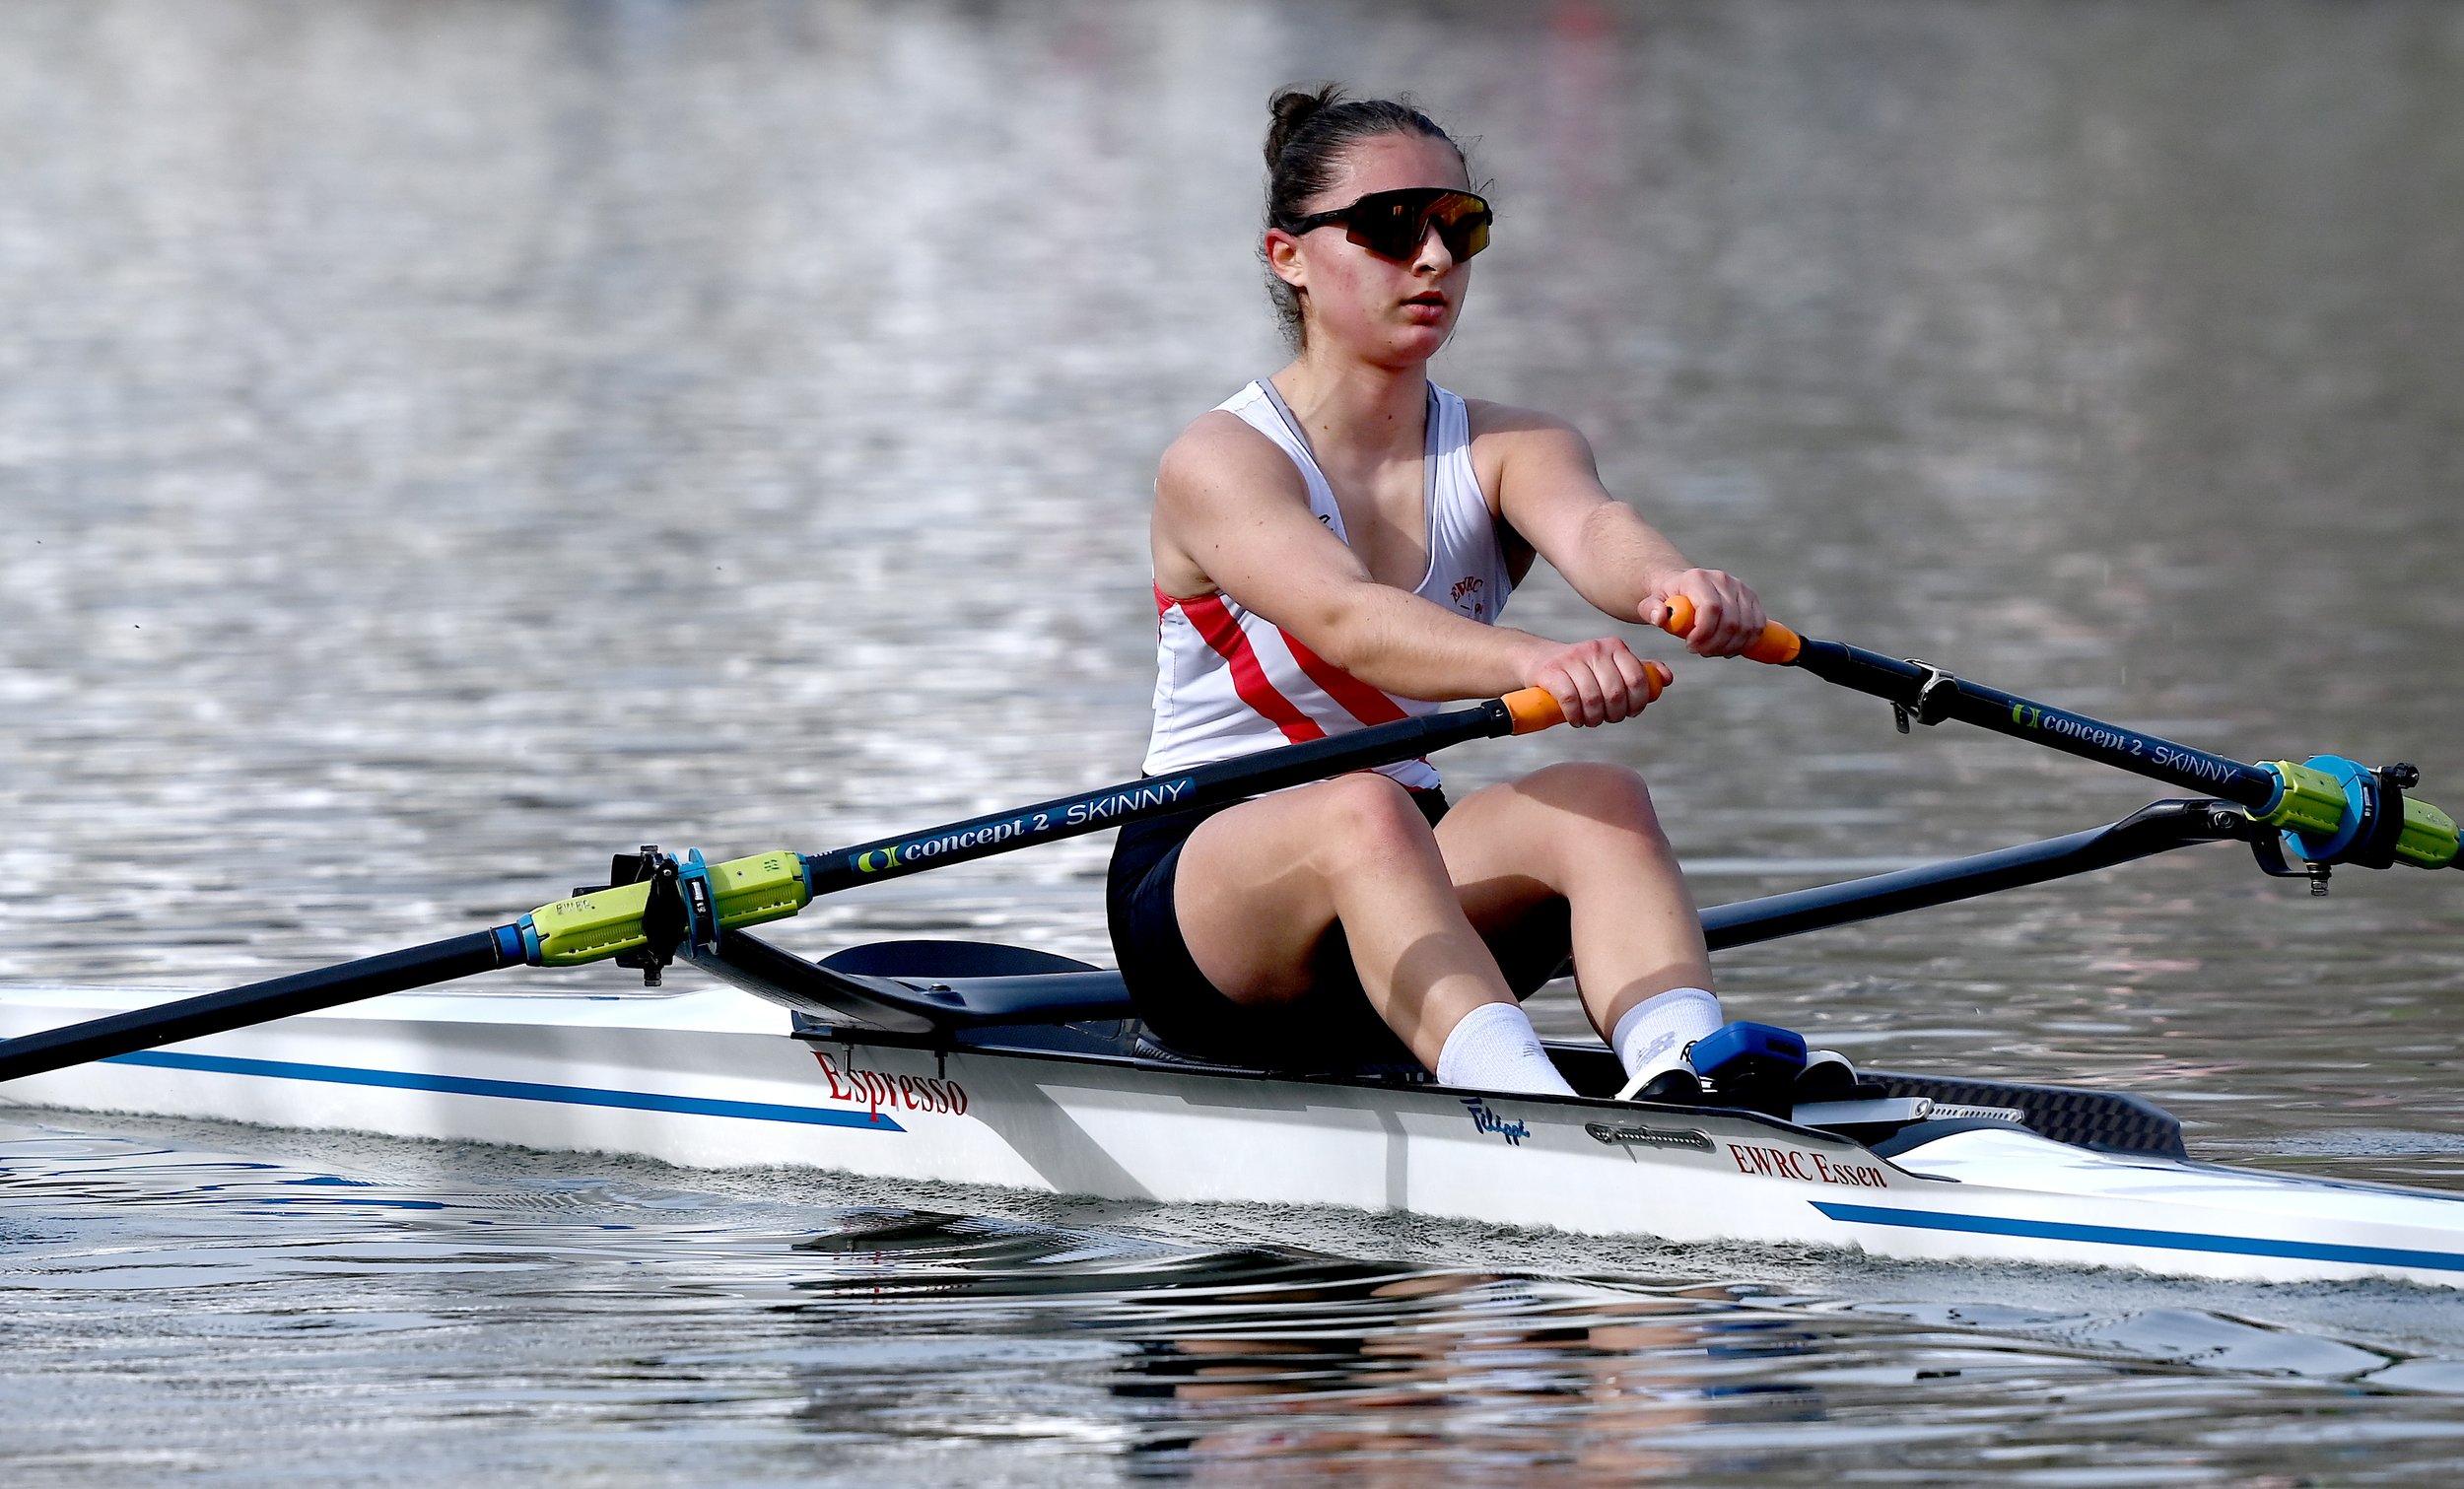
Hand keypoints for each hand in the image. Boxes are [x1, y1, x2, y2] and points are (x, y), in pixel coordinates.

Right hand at [1524, 636, 1662, 727]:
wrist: (1538, 660)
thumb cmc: (1580, 669)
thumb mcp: (1611, 665)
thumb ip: (1639, 671)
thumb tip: (1667, 678)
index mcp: (1615, 647)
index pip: (1637, 678)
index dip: (1638, 702)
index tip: (1631, 713)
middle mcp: (1596, 649)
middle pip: (1616, 693)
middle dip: (1615, 714)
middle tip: (1608, 719)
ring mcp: (1572, 659)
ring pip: (1593, 698)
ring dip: (1594, 718)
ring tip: (1590, 720)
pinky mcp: (1551, 671)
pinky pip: (1570, 699)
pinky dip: (1575, 716)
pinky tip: (1575, 719)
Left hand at [1641, 570, 1766, 656]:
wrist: (1683, 588)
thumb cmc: (1666, 599)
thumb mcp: (1650, 603)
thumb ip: (1650, 609)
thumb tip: (1660, 616)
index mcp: (1698, 578)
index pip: (1711, 608)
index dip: (1704, 633)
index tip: (1690, 646)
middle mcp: (1723, 579)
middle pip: (1731, 621)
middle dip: (1716, 644)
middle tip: (1700, 652)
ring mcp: (1740, 588)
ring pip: (1747, 626)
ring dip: (1730, 646)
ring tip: (1711, 650)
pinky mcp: (1751, 598)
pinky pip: (1758, 626)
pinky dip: (1745, 643)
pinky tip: (1727, 648)